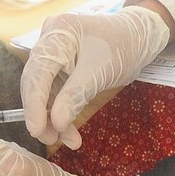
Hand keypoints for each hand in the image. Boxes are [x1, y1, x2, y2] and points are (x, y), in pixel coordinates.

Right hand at [22, 5, 170, 148]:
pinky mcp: (61, 68)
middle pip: (36, 83)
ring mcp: (54, 56)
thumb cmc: (123, 47)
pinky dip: (63, 113)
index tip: (36, 130)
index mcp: (56, 34)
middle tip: (50, 139)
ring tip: (68, 141)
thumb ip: (75, 96)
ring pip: (45, 92)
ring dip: (53, 118)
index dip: (34, 103)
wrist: (140, 38)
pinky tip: (70, 133)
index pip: (37, 72)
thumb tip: (56, 123)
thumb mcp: (100, 72)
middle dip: (42, 113)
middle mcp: (48, 42)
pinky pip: (56, 93)